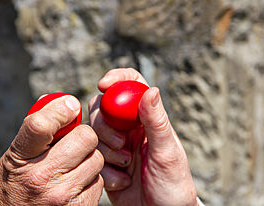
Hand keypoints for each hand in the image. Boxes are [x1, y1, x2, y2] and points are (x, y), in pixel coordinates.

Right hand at [0, 95, 103, 205]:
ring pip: (97, 159)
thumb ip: (37, 131)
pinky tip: (76, 184)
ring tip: (73, 168)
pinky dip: (92, 180)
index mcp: (20, 159)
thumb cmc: (16, 187)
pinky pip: (100, 181)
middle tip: (75, 144)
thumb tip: (64, 102)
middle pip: (86, 137)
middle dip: (84, 137)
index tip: (71, 106)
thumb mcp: (16, 157)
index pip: (41, 125)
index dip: (60, 110)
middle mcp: (41, 177)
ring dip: (89, 160)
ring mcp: (62, 194)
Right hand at [89, 68, 197, 205]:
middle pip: (103, 107)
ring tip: (127, 166)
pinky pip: (91, 156)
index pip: (132, 85)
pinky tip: (122, 181)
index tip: (104, 84)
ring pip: (94, 132)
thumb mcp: (167, 152)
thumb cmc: (172, 185)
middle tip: (122, 145)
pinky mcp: (105, 162)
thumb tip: (152, 90)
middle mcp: (130, 127)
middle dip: (106, 126)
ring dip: (107, 151)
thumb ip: (157, 121)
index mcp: (147, 118)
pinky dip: (104, 169)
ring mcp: (116, 144)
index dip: (117, 78)